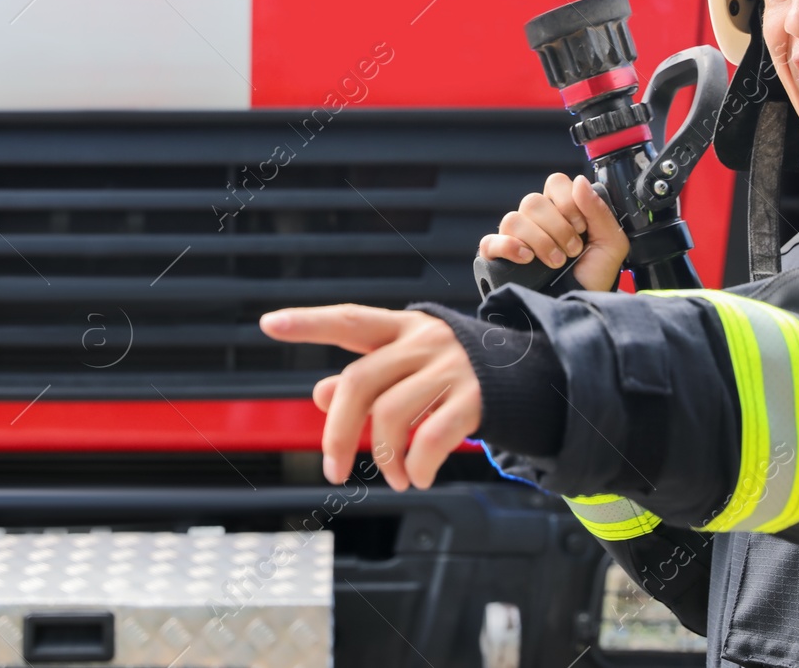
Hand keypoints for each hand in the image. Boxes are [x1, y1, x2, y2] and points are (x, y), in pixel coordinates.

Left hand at [258, 304, 479, 491]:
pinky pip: (432, 438)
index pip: (349, 320)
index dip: (308, 323)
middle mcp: (423, 342)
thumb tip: (318, 393)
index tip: (268, 324)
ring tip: (395, 478)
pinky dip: (418, 466)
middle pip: (360, 381)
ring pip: (391, 414)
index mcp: (401, 329)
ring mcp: (451, 368)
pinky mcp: (476, 399)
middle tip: (332, 470)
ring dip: (383, 458)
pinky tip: (418, 476)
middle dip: (337, 432)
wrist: (530, 376)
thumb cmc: (454, 373)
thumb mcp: (409, 366)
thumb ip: (365, 377)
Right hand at [478, 172, 627, 290]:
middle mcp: (536, 221)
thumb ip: (599, 210)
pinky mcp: (498, 258)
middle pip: (533, 200)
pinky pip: (490, 241)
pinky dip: (509, 246)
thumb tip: (579, 181)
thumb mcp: (611, 244)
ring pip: (513, 219)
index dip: (568, 201)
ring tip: (556, 262)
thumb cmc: (594, 278)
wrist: (580, 310)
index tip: (582, 227)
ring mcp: (514, 238)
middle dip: (558, 227)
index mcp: (561, 211)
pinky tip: (527, 259)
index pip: (555, 183)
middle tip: (572, 251)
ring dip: (540, 241)